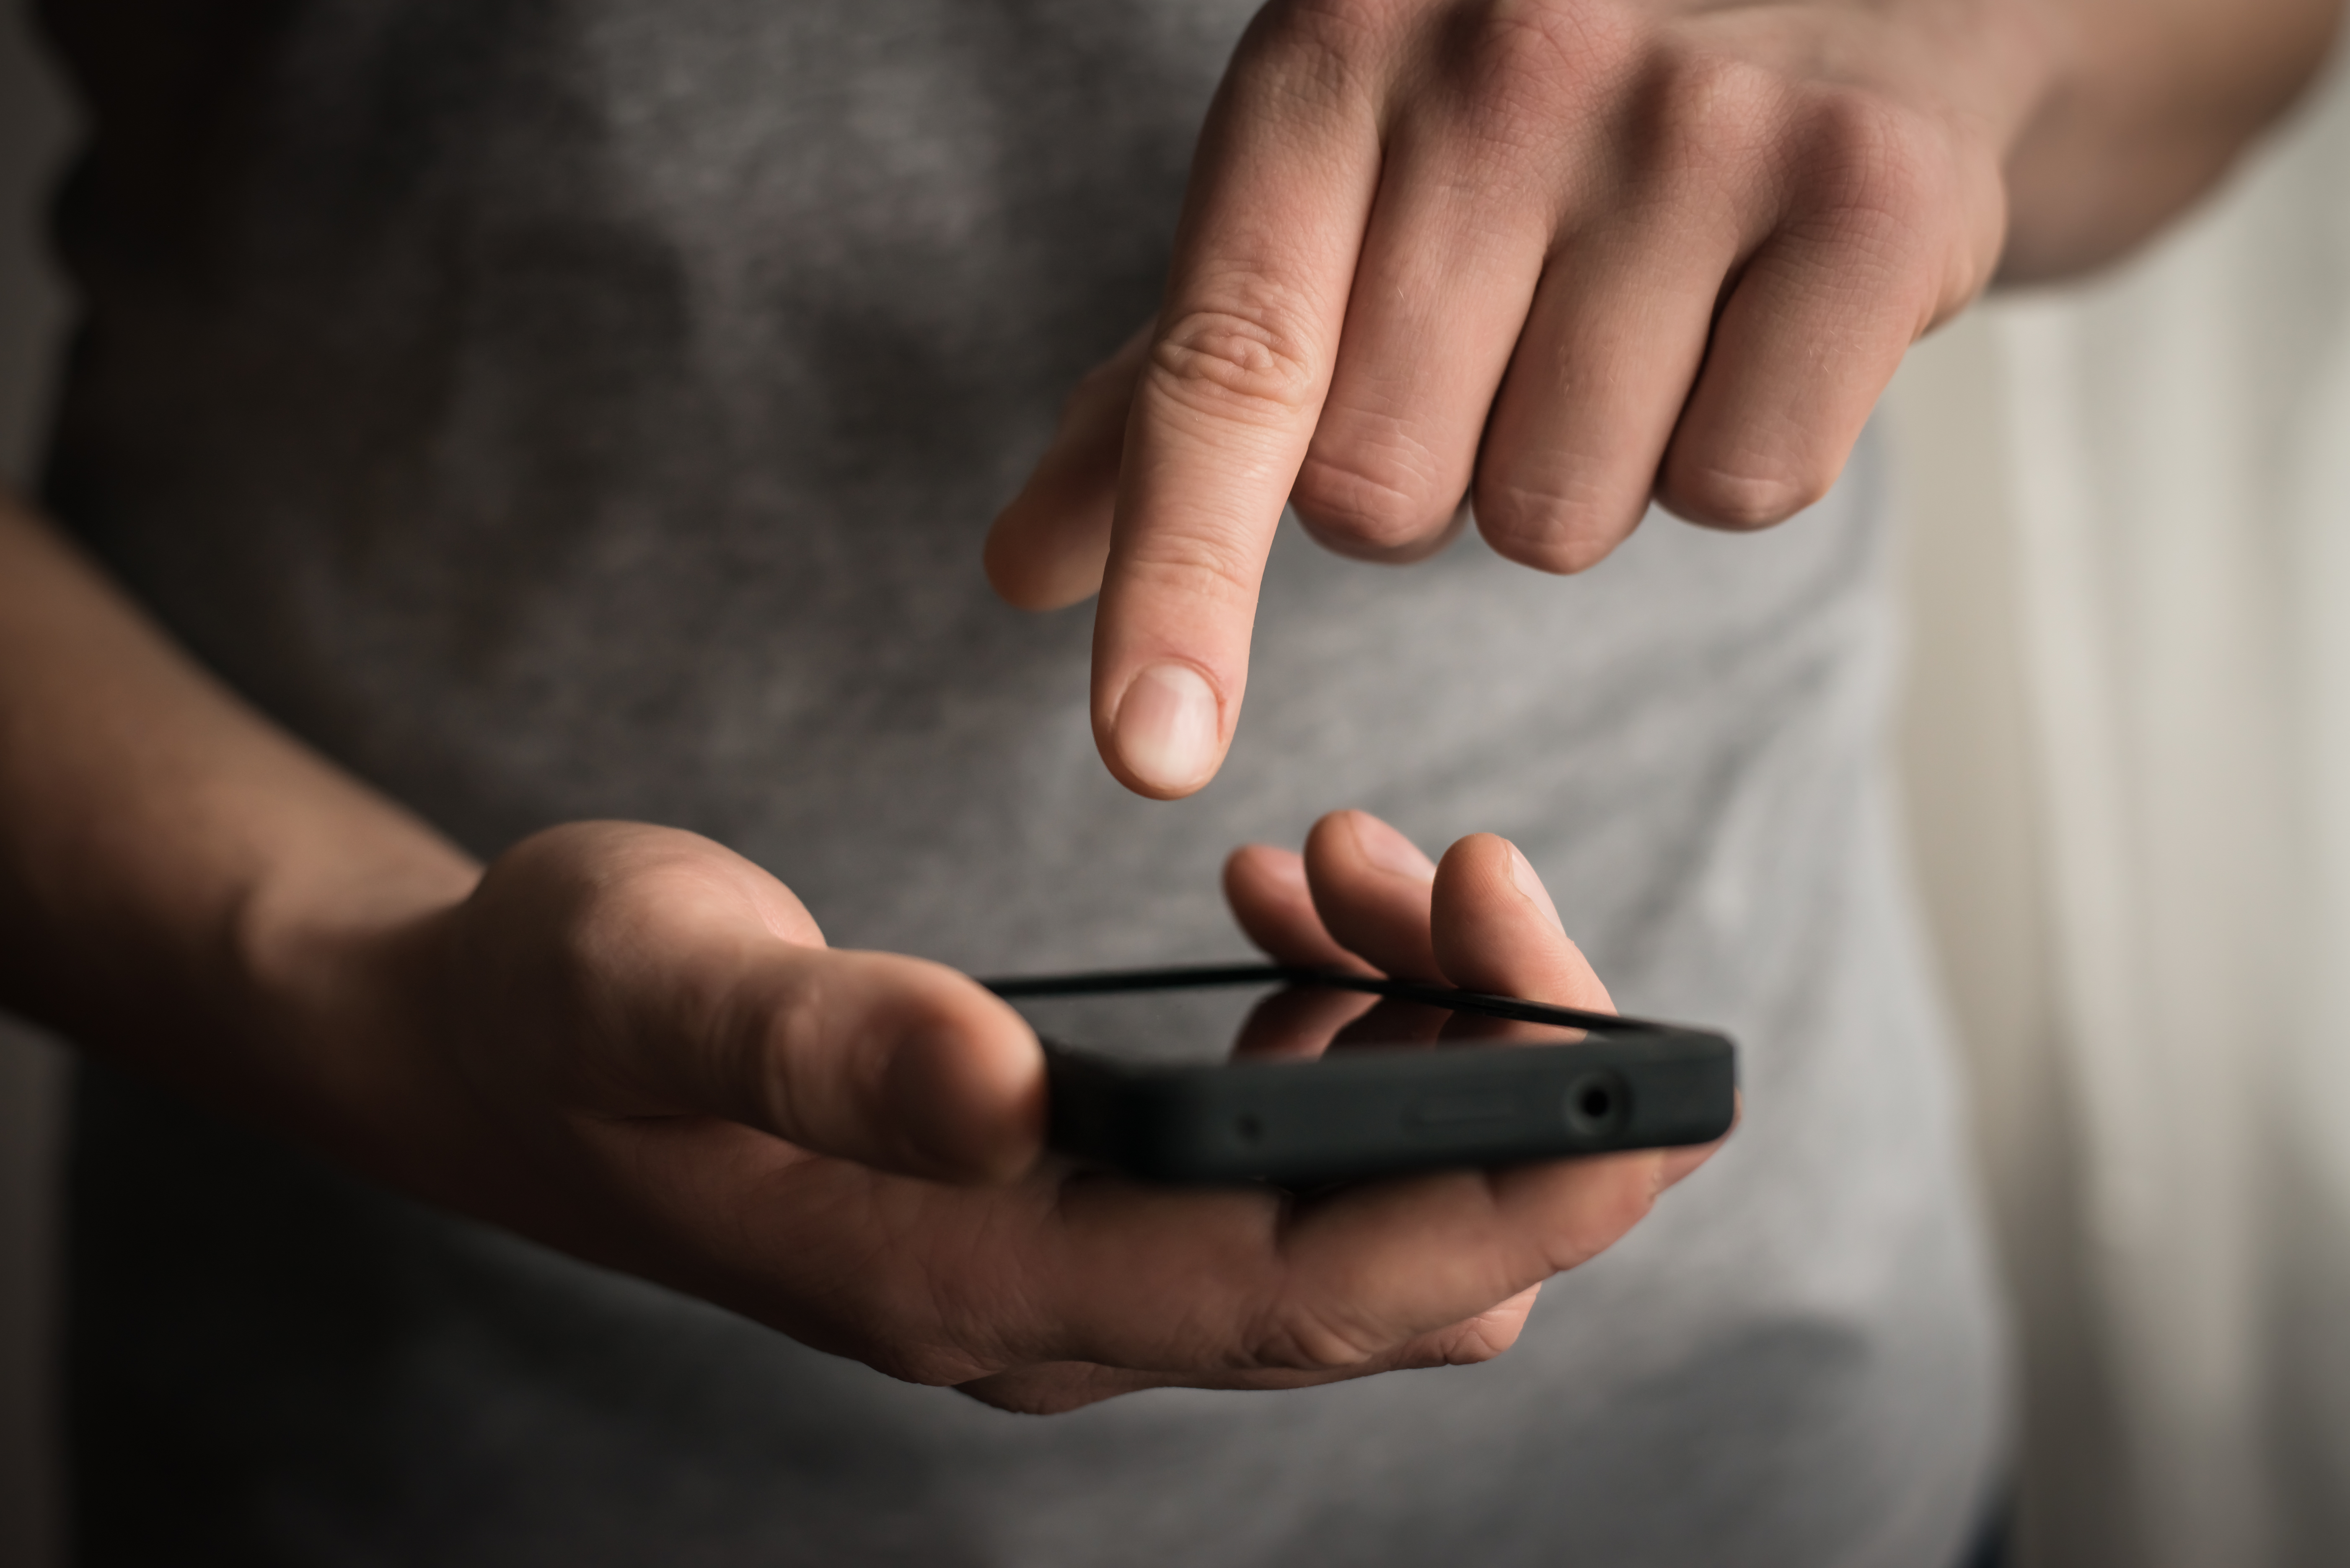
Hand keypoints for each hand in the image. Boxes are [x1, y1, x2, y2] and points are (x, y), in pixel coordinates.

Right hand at [337, 811, 1717, 1416]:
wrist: (493, 1044)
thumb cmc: (568, 1012)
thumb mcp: (661, 988)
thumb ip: (822, 1039)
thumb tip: (1005, 1079)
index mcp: (992, 1282)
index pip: (1334, 1292)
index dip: (1524, 1195)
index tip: (1662, 1078)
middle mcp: (1070, 1305)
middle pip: (1395, 1264)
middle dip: (1497, 1079)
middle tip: (1447, 867)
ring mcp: (1083, 1260)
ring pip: (1361, 1199)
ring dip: (1413, 1036)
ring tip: (1333, 865)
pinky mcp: (1083, 1193)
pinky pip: (1293, 1147)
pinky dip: (1339, 1027)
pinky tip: (1283, 913)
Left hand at [985, 0, 2044, 796]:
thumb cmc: (1545, 105)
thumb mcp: (1337, 183)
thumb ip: (1178, 380)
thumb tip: (1028, 571)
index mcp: (1336, 54)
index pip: (1226, 373)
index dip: (1181, 580)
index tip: (1151, 754)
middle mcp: (1510, 63)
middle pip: (1386, 496)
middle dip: (1430, 475)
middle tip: (1507, 336)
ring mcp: (1701, 123)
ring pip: (1558, 519)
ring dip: (1578, 470)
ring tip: (1638, 311)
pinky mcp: (1872, 199)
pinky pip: (1737, 490)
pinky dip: (1729, 449)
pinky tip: (1748, 314)